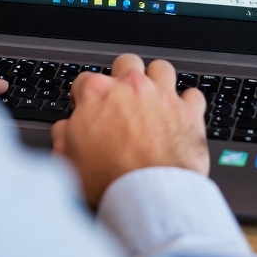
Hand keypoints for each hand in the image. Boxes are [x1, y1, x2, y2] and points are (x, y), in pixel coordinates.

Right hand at [51, 53, 208, 207]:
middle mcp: (131, 87)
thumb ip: (63, 137)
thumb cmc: (110, 179)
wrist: (150, 194)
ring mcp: (162, 95)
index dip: (85, 97)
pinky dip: (189, 104)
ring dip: (158, 81)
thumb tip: (64, 130)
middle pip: (126, 63)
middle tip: (123, 98)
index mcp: (98, 94)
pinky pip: (193, 94)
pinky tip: (183, 114)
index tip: (89, 110)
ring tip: (154, 99)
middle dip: (123, 76)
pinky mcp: (188, 111)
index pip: (86, 80)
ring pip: (161, 68)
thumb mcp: (69, 161)